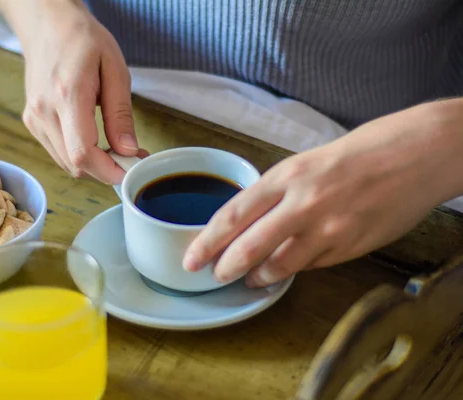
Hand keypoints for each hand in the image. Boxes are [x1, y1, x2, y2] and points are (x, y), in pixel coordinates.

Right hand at [0, 0, 143, 183]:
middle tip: (130, 156)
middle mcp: (44, 111)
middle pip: (75, 164)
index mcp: (67, 95)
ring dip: (93, 165)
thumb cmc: (83, 40)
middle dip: (106, 169)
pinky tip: (95, 141)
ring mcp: (35, 118)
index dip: (108, 170)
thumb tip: (128, 149)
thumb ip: (120, 113)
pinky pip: (58, 153)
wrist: (47, 25)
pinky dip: (79, 156)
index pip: (83, 153)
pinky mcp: (32, 122)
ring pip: (66, 163)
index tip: (131, 170)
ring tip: (115, 147)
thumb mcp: (114, 70)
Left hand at [183, 99, 462, 286]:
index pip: (233, 215)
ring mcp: (329, 229)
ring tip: (252, 278)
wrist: (418, 153)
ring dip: (260, 276)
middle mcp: (303, 203)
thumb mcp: (308, 161)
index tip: (191, 258)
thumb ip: (279, 193)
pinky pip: (312, 266)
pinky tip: (289, 268)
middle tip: (216, 276)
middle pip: (249, 247)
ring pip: (280, 266)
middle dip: (226, 267)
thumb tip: (253, 223)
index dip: (207, 242)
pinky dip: (295, 270)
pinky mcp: (351, 247)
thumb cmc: (360, 151)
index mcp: (287, 175)